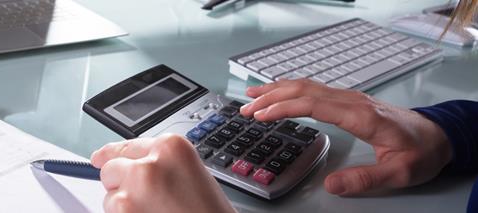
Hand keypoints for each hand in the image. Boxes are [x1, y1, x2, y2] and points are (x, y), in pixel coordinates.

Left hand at [90, 134, 235, 212]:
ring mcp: (134, 187)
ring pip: (109, 195)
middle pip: (111, 168)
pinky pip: (110, 212)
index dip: (112, 155)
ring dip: (124, 206)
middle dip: (121, 184)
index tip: (99, 157)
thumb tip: (118, 162)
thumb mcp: (190, 175)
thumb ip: (159, 164)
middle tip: (147, 201)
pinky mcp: (123, 209)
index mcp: (172, 147)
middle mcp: (151, 162)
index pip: (127, 146)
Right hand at [239, 79, 451, 195]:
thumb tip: (331, 185)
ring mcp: (351, 98)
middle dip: (271, 97)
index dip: (284, 108)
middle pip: (304, 91)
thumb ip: (364, 179)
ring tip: (252, 96)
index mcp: (361, 116)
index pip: (314, 105)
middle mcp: (353, 101)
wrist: (439, 136)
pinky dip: (291, 89)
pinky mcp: (349, 101)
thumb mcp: (398, 173)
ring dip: (278, 89)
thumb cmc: (421, 152)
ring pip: (308, 86)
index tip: (261, 115)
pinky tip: (279, 92)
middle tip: (245, 108)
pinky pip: (315, 89)